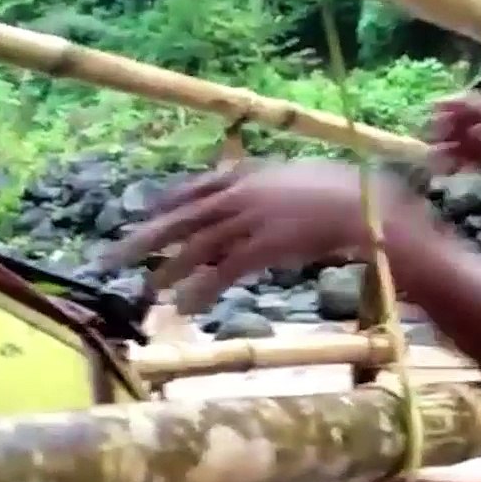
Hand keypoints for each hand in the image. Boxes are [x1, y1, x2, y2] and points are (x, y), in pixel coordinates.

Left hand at [99, 159, 436, 312]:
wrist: (371, 207)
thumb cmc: (351, 196)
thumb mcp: (305, 181)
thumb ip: (278, 190)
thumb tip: (269, 200)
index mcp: (252, 174)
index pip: (197, 186)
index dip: (168, 203)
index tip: (148, 214)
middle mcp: (242, 193)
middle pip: (181, 217)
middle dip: (144, 239)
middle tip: (109, 258)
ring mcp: (250, 219)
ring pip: (195, 247)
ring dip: (167, 272)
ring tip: (145, 293)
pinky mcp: (263, 246)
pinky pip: (222, 271)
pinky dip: (201, 290)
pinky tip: (185, 308)